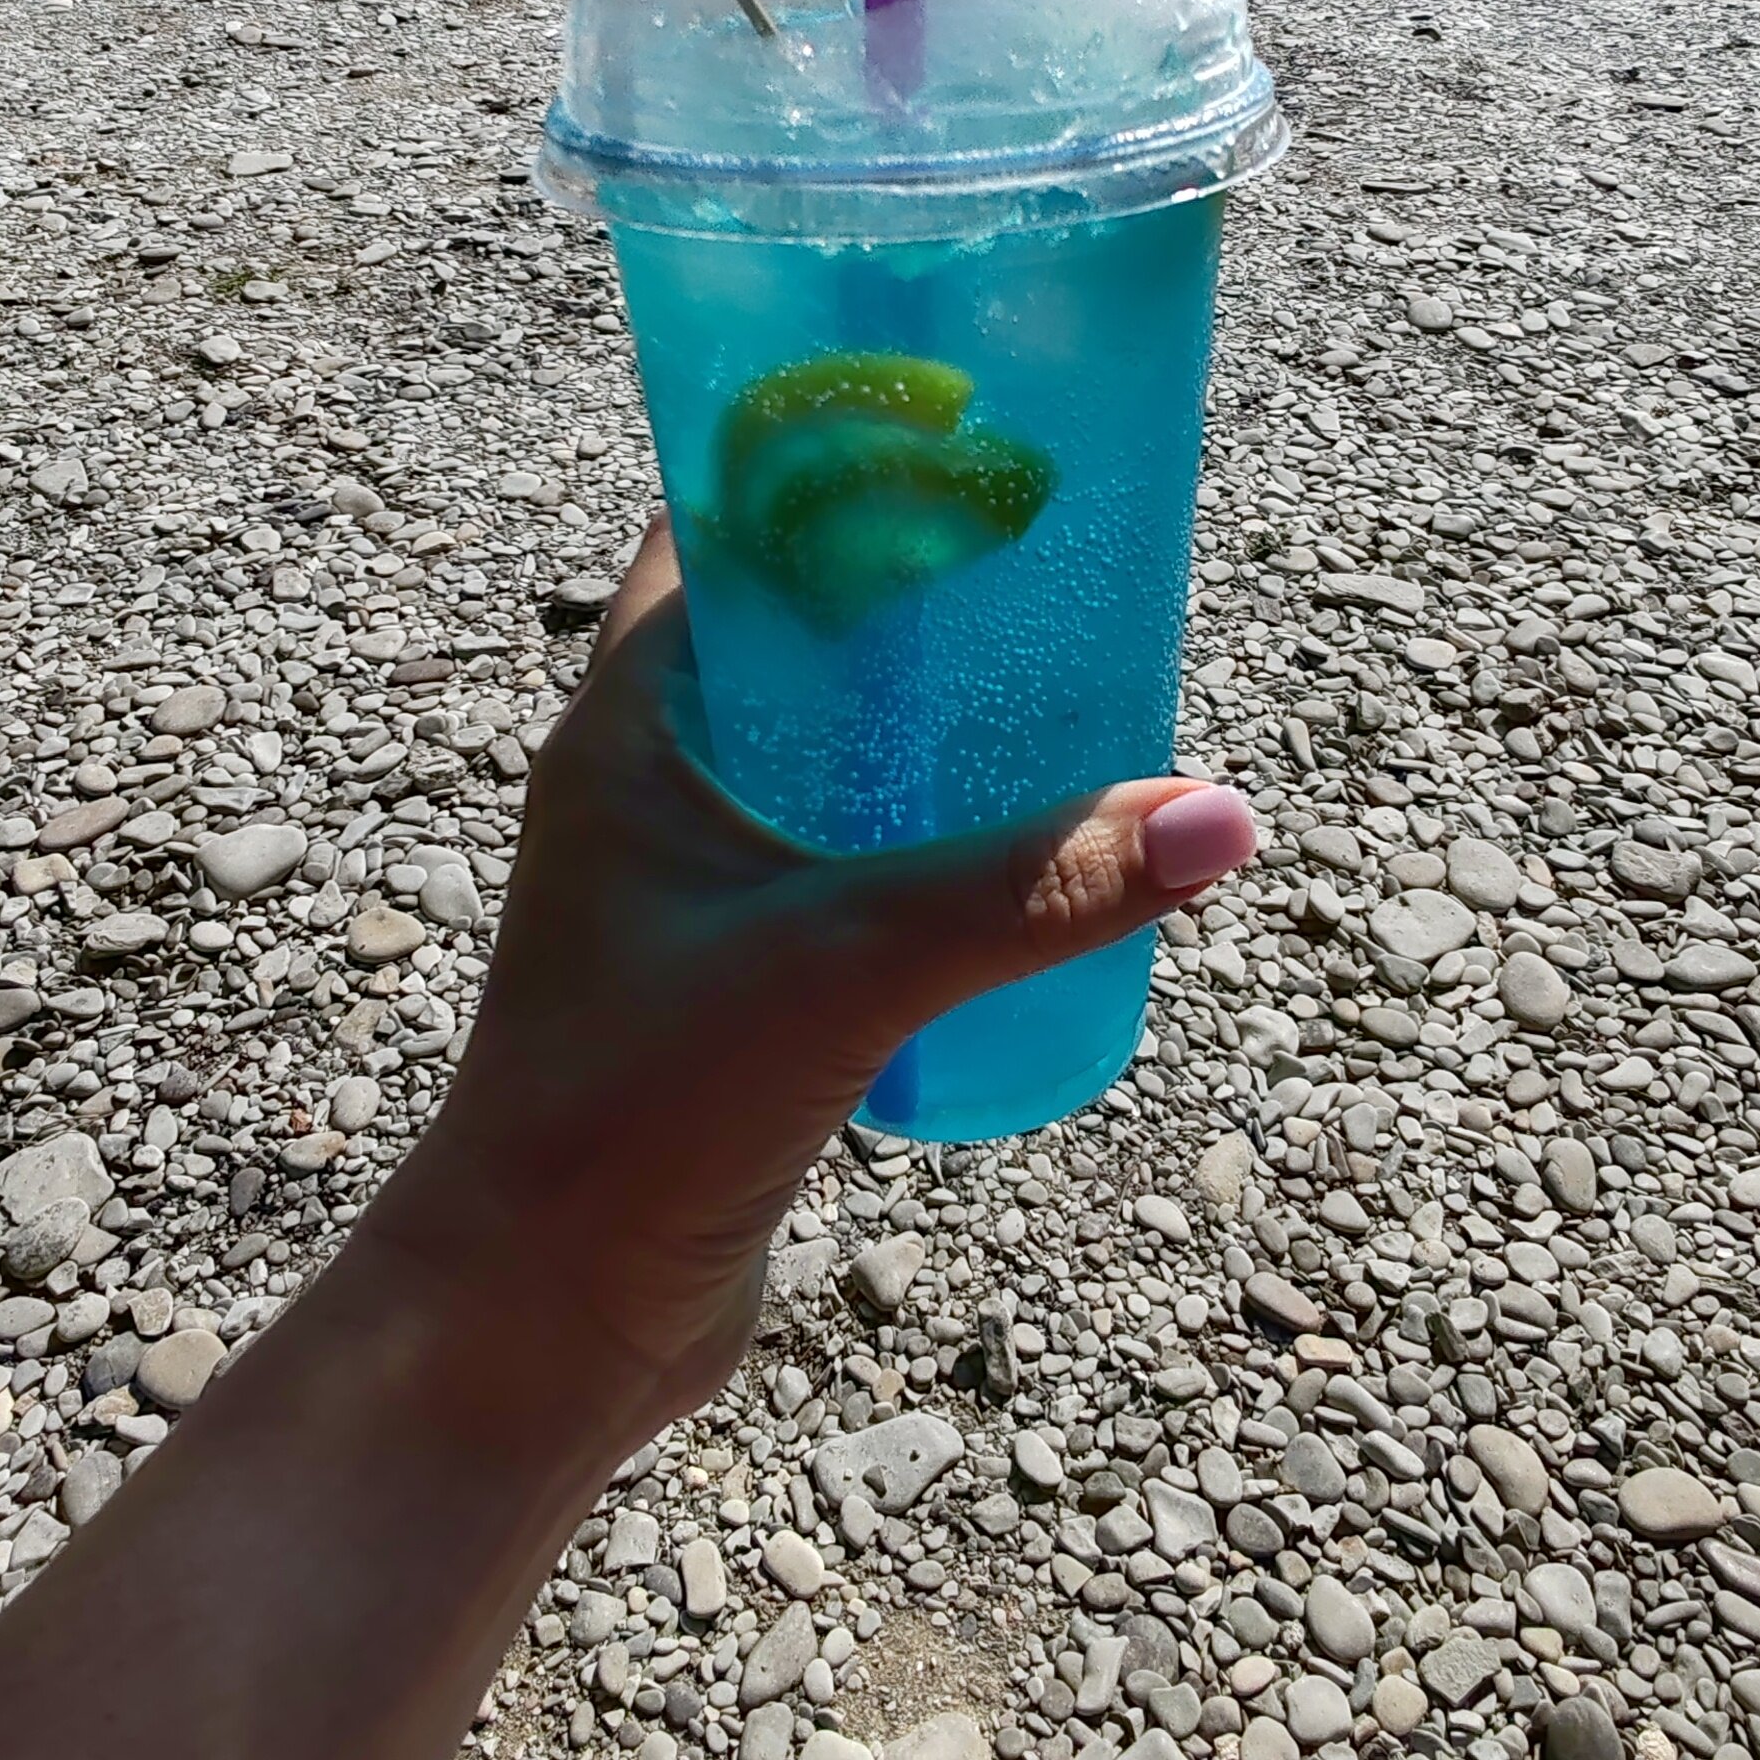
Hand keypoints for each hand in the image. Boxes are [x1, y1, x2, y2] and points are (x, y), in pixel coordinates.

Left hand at [365, 517, 1254, 1443]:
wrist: (539, 1328)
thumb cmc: (628, 1121)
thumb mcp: (845, 973)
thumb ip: (1027, 891)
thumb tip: (1220, 818)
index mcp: (629, 729)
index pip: (718, 529)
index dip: (826, 462)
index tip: (966, 431)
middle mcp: (653, 785)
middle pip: (801, 632)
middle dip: (925, 590)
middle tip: (1067, 557)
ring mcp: (696, 885)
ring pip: (836, 752)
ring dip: (941, 718)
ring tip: (1082, 684)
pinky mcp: (746, 980)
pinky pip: (857, 858)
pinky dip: (940, 830)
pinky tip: (1041, 846)